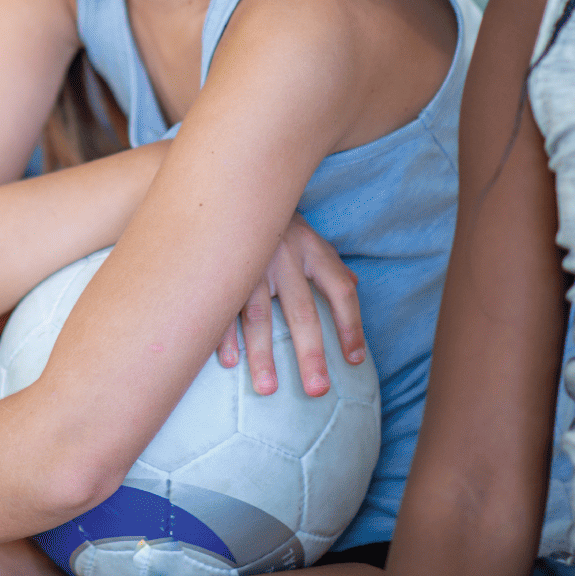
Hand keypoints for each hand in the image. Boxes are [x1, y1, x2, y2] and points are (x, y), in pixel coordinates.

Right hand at [217, 212, 365, 397]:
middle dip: (310, 353)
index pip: (341, 291)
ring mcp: (250, 263)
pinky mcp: (220, 267)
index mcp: (312, 249)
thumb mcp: (311, 236)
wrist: (232, 185)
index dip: (351, 327)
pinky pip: (222, 306)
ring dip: (262, 354)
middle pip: (302, 311)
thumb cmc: (279, 223)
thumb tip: (354, 283)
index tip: (354, 362)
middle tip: (317, 390)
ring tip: (267, 389)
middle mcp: (284, 256)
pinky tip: (229, 362)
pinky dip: (225, 334)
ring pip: (259, 314)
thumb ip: (331, 263)